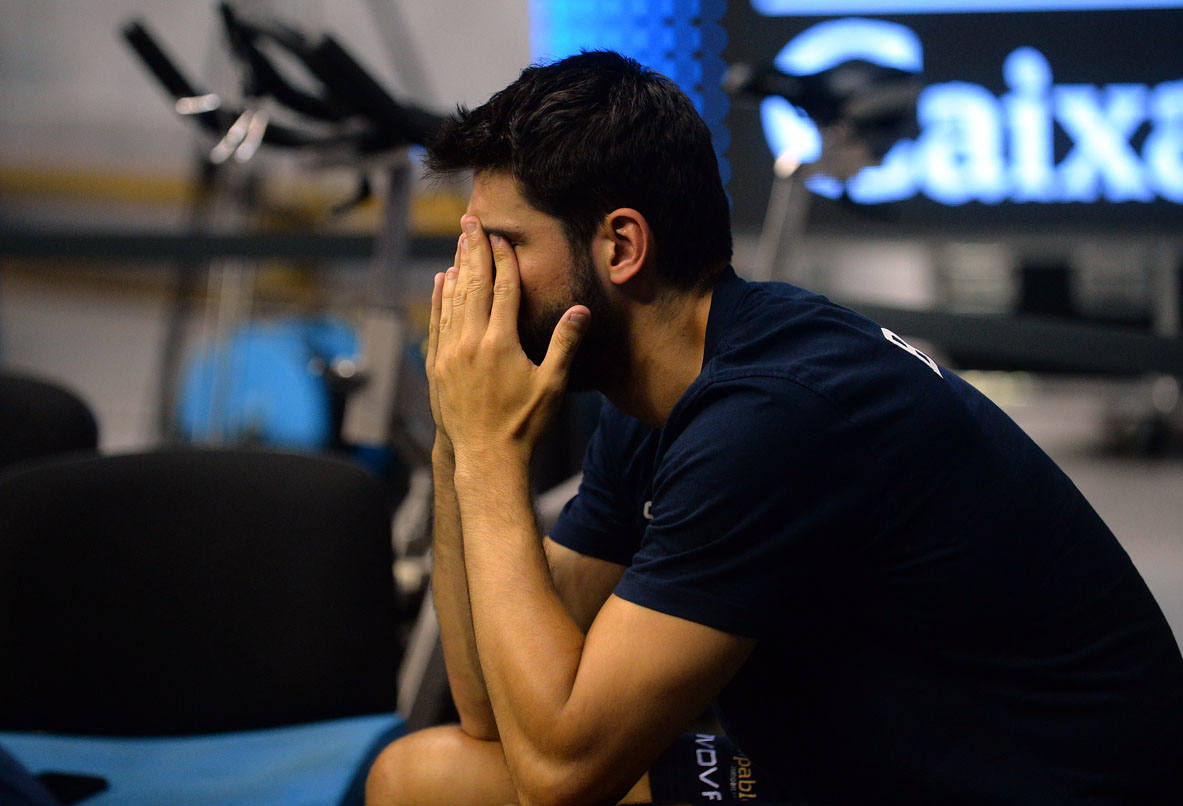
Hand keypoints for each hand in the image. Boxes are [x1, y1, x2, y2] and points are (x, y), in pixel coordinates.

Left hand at [429, 215, 587, 472]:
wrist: (486, 459)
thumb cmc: (525, 425)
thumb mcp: (553, 385)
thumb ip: (565, 343)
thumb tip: (581, 309)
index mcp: (500, 343)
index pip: (502, 289)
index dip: (503, 259)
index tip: (501, 236)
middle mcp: (470, 342)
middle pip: (472, 285)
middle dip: (472, 251)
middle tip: (470, 223)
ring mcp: (449, 354)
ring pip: (451, 300)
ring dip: (456, 269)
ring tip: (458, 244)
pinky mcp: (436, 367)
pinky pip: (436, 323)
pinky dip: (439, 299)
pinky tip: (441, 282)